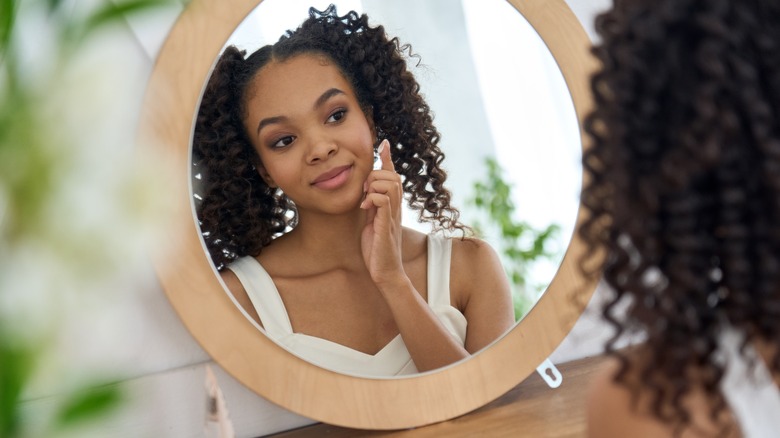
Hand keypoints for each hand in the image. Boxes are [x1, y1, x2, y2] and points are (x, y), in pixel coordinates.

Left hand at [360, 139, 404, 287]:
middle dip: (376, 175)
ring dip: (374, 186)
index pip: (393, 177)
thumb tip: (366, 192)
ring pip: (391, 185)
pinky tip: (364, 207)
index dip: (388, 159)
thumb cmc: (377, 250)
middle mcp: (396, 209)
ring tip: (364, 199)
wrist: (385, 273)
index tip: (383, 143)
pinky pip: (384, 202)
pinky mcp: (386, 227)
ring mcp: (393, 217)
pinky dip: (373, 198)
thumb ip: (372, 206)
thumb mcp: (372, 222)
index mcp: (392, 206)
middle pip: (394, 177)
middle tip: (363, 190)